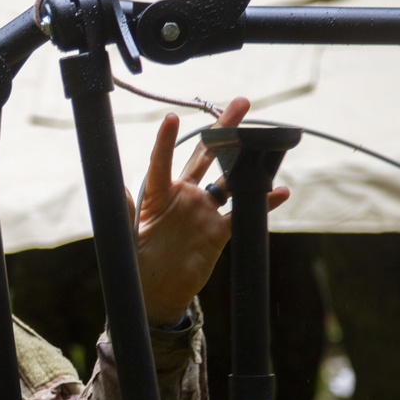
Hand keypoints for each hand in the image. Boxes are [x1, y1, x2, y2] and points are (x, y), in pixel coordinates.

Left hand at [133, 97, 289, 324]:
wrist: (156, 295)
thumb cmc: (135, 266)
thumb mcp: (127, 239)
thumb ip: (128, 213)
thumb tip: (120, 188)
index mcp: (157, 195)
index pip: (161, 162)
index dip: (165, 140)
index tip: (171, 118)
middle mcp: (182, 196)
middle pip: (204, 156)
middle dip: (221, 130)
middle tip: (240, 104)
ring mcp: (203, 211)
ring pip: (228, 179)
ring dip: (245, 161)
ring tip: (263, 138)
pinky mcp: (219, 231)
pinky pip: (242, 213)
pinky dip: (262, 203)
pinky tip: (278, 191)